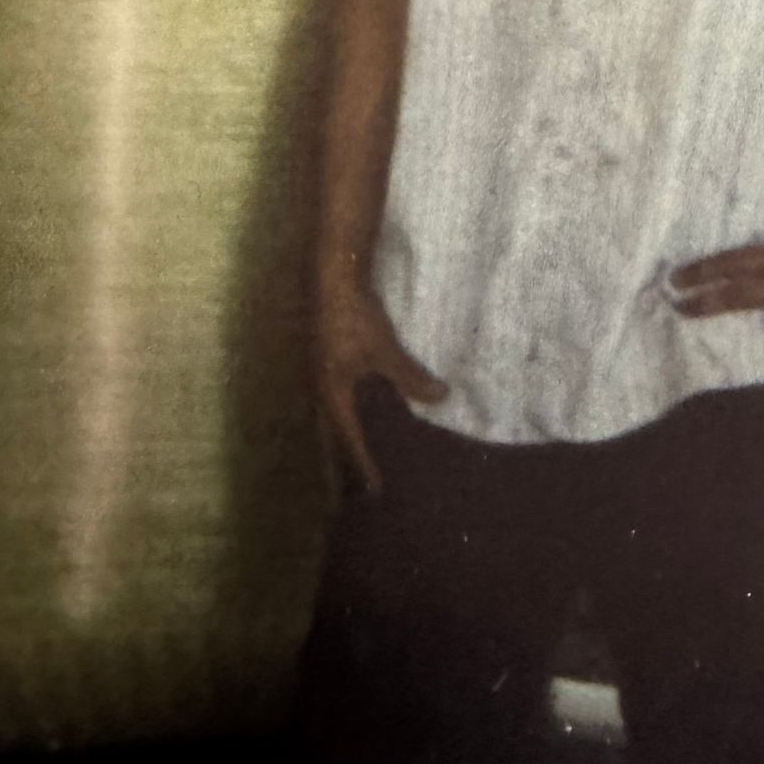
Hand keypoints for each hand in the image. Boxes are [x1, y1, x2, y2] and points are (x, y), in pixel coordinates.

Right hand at [314, 277, 447, 491]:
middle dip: (352, 452)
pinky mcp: (328, 350)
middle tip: (368, 476)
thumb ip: (410, 377)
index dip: (365, 464)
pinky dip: (355, 403)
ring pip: (339, 408)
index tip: (377, 489)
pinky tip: (369, 397)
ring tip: (371, 442)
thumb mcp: (385, 350)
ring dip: (352, 426)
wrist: (331, 273)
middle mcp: (322, 386)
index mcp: (333, 394)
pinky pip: (343, 389)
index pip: (350, 440)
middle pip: (338, 429)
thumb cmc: (354, 317)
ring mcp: (323, 367)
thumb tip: (441, 398)